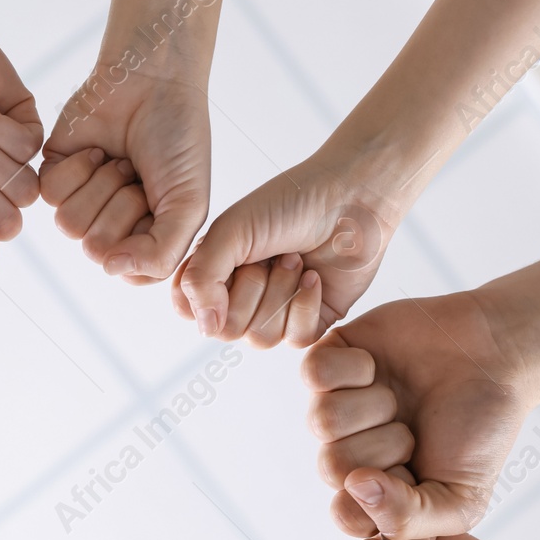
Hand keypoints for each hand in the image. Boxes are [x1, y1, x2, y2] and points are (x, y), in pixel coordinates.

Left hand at [40, 67, 209, 283]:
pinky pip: (52, 195)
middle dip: (124, 205)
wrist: (155, 81)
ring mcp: (81, 202)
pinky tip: (97, 150)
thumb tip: (111, 269)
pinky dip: (79, 168)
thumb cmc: (179, 141)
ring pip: (71, 226)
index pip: (130, 272)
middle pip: (97, 249)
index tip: (162, 203)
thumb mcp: (189, 205)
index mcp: (144, 240)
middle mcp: (110, 227)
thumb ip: (162, 253)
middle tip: (140, 174)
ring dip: (102, 186)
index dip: (146, 238)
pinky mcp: (54, 175)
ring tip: (121, 162)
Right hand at [173, 149, 398, 344]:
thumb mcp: (230, 231)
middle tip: (271, 255)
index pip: (188, 310)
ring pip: (260, 338)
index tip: (229, 262)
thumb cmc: (290, 204)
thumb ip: (201, 279)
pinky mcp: (310, 322)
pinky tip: (314, 276)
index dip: (205, 295)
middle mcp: (241, 296)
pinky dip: (305, 305)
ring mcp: (275, 312)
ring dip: (281, 293)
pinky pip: (295, 340)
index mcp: (215, 270)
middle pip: (226, 330)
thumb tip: (205, 328)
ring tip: (296, 259)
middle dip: (251, 289)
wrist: (352, 200)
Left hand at [302, 292, 534, 538]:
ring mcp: (337, 404)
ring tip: (399, 398)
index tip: (413, 476)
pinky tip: (377, 366)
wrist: (497, 351)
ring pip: (321, 421)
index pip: (345, 516)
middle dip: (382, 448)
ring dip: (373, 406)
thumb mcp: (463, 498)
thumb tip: (355, 489)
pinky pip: (313, 373)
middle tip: (412, 431)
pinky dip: (354, 368)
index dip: (378, 499)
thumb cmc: (482, 425)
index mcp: (377, 490)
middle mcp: (351, 449)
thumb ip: (410, 520)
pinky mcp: (331, 360)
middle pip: (330, 467)